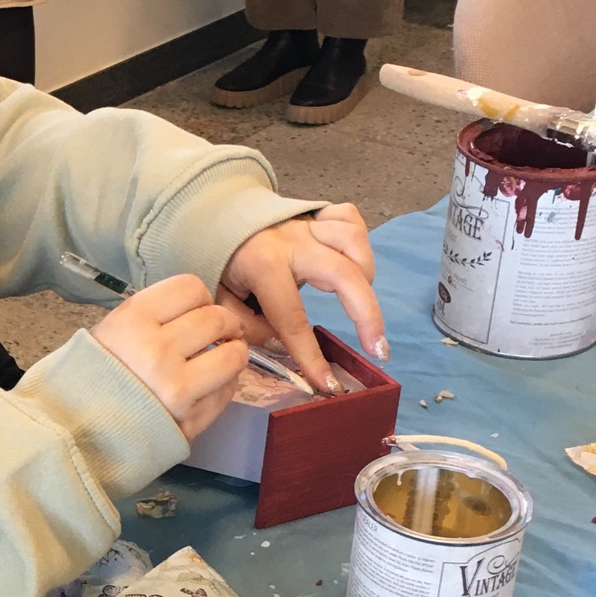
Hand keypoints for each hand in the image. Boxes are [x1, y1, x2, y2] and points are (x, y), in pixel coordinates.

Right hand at [92, 273, 247, 440]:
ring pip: (233, 355)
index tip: (197, 309)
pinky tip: (210, 384)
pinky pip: (228, 390)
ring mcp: (176, 387)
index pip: (190, 288)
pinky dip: (225, 383)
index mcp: (132, 321)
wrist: (81, 430)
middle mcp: (156, 351)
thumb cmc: (97, 375)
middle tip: (222, 332)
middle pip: (216, 319)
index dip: (199, 297)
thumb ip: (154, 315)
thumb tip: (202, 309)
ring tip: (224, 357)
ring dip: (234, 352)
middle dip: (226, 323)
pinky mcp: (191, 418)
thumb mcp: (113, 330)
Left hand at [218, 204, 385, 392]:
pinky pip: (350, 218)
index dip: (310, 355)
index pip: (292, 318)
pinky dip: (360, 241)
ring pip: (354, 240)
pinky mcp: (318, 213)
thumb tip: (279, 342)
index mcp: (262, 264)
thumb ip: (246, 324)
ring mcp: (308, 224)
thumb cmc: (221, 263)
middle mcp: (292, 241)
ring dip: (365, 274)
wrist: (217, 217)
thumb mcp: (221, 298)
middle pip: (343, 274)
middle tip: (378, 350)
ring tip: (361, 303)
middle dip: (367, 315)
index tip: (329, 383)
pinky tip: (355, 264)